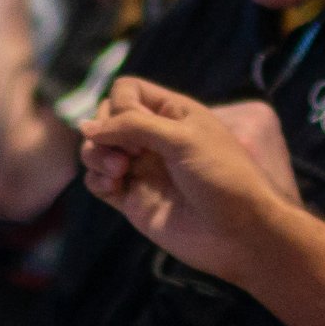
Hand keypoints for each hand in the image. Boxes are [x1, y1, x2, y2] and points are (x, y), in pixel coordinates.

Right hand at [76, 76, 304, 283]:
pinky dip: (96, 180)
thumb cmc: (221, 177)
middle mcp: (154, 138)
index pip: (127, 91)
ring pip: (98, 150)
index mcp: (172, 114)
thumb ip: (133, 125)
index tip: (135, 128)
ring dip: (96, 155)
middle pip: (107, 119)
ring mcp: (143, 169)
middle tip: (126, 154)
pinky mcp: (134, 200)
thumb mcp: (182, 138)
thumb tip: (85, 126)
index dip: (121, 105)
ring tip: (117, 172)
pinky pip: (99, 182)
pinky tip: (113, 187)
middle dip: (104, 131)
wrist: (239, 234)